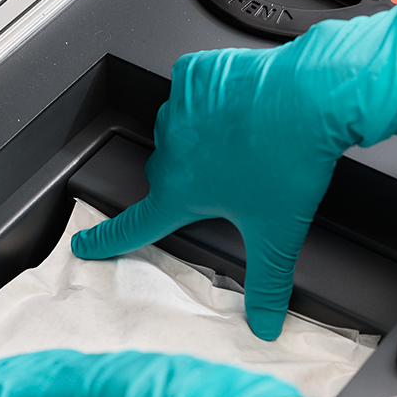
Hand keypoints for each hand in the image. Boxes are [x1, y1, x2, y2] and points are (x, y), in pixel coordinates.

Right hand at [72, 0, 396, 338]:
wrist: (311, 95)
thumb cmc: (291, 157)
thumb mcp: (279, 232)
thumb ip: (268, 283)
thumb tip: (265, 323)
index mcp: (181, 190)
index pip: (134, 225)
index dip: (107, 239)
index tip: (85, 244)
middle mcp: (172, 149)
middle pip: (165, 174)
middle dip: (189, 181)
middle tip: (227, 180)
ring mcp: (180, 107)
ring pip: (178, 129)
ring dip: (199, 137)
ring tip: (240, 140)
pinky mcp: (196, 73)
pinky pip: (191, 88)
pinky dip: (209, 97)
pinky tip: (237, 106)